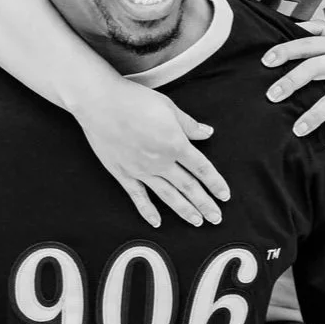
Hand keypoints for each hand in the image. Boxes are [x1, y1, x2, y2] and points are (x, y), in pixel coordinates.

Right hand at [76, 81, 229, 228]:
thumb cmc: (134, 100)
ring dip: (184, 210)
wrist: (99, 103)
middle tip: (216, 218)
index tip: (225, 195)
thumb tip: (207, 133)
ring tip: (197, 222)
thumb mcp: (168, 107)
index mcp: (175, 144)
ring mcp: (141, 170)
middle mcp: (161, 162)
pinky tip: (157, 223)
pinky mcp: (123, 174)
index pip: (202, 168)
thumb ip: (189, 125)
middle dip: (205, 204)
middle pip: (188, 187)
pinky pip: (138, 197)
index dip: (215, 183)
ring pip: (168, 195)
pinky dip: (148, 211)